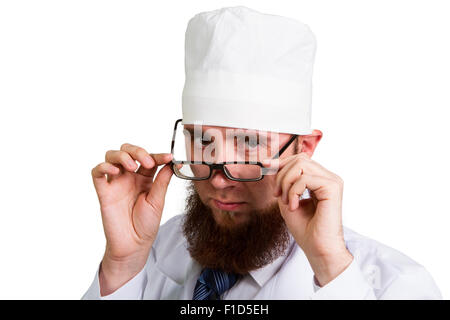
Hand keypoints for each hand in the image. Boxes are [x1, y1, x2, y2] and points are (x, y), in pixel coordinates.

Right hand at [91, 143, 172, 294]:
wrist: (133, 245)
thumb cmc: (146, 225)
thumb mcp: (158, 201)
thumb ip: (162, 181)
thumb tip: (172, 163)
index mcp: (145, 178)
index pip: (149, 159)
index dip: (158, 155)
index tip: (169, 157)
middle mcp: (129, 177)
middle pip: (128, 151)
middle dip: (137, 151)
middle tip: (147, 162)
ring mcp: (116, 183)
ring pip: (111, 156)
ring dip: (122, 156)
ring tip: (132, 167)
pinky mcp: (104, 191)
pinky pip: (97, 173)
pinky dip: (104, 167)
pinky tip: (114, 171)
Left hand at [263, 153, 352, 285]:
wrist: (317, 248)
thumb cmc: (305, 229)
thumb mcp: (287, 200)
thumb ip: (283, 183)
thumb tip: (272, 165)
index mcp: (321, 180)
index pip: (300, 160)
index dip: (281, 161)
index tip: (265, 164)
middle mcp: (329, 178)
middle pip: (300, 159)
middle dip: (281, 175)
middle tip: (277, 195)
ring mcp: (333, 181)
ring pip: (301, 165)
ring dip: (286, 183)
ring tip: (286, 202)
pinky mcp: (332, 188)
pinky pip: (305, 179)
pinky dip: (293, 192)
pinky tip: (294, 206)